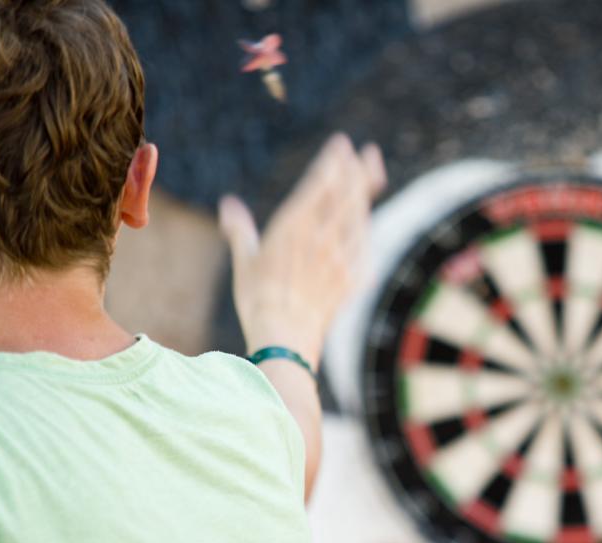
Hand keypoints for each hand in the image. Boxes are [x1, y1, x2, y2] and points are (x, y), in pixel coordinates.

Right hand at [219, 133, 386, 366]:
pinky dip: (366, 230)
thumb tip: (228, 205)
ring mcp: (341, 258)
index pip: (320, 185)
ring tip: (372, 175)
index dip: (333, 162)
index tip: (342, 144)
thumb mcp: (246, 261)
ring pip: (359, 217)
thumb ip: (241, 230)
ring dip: (365, 195)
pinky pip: (365, 247)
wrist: (285, 339)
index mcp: (294, 227)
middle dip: (359, 170)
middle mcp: (322, 238)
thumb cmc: (258, 300)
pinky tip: (366, 224)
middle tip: (368, 153)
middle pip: (347, 196)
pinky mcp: (353, 278)